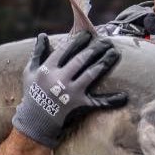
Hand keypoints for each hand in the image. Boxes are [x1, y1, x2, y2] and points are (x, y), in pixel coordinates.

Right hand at [12, 32, 126, 148]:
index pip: (65, 50)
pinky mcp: (79, 104)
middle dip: (95, 48)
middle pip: (81, 59)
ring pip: (91, 73)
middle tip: (106, 40)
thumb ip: (37, 53)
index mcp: (47, 69)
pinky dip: (111, 100)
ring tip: (114, 53)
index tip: (87, 34)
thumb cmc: (32, 93)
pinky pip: (97, 102)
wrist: (35, 120)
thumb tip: (43, 35)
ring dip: (104, 62)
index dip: (78, 40)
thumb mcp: (30, 72)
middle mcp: (59, 79)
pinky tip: (124, 96)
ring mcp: (70, 92)